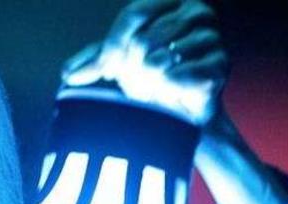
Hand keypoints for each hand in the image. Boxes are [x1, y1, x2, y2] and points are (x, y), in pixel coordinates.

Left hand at [62, 0, 227, 125]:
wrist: (184, 108)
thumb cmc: (151, 75)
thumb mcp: (119, 61)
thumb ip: (95, 60)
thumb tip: (67, 74)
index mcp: (173, 0)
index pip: (133, 15)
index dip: (114, 45)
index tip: (105, 70)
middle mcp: (197, 11)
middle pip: (144, 39)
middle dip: (131, 68)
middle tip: (136, 81)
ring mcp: (212, 37)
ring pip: (159, 60)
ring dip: (147, 82)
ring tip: (153, 86)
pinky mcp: (220, 65)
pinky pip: (177, 77)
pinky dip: (165, 90)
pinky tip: (168, 93)